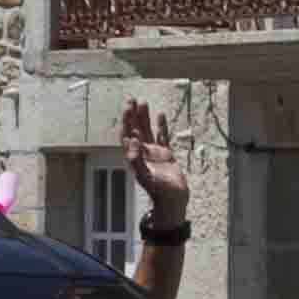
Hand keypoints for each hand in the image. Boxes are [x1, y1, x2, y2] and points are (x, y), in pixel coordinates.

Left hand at [119, 99, 186, 214]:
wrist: (173, 200)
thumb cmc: (158, 191)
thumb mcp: (145, 176)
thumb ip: (136, 159)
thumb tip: (131, 141)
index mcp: (135, 157)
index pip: (126, 135)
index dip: (125, 121)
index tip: (126, 108)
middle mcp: (142, 153)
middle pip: (134, 129)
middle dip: (132, 114)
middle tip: (130, 99)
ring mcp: (154, 153)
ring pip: (147, 130)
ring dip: (144, 117)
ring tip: (143, 102)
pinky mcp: (166, 154)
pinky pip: (162, 136)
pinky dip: (161, 125)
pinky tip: (160, 114)